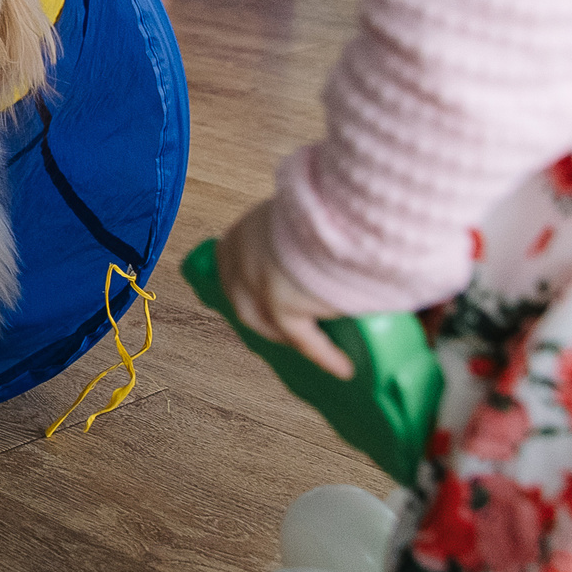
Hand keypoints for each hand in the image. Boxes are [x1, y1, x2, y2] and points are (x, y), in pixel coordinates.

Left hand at [217, 200, 353, 378]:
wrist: (340, 205)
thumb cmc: (331, 203)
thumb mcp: (304, 210)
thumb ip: (301, 228)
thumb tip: (324, 233)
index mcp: (242, 231)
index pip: (228, 261)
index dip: (239, 279)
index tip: (250, 290)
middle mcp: (241, 258)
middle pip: (241, 298)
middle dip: (258, 314)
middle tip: (279, 328)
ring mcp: (258, 283)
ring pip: (265, 322)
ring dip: (284, 336)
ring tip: (310, 347)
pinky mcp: (282, 306)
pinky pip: (305, 340)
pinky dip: (324, 354)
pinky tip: (343, 368)